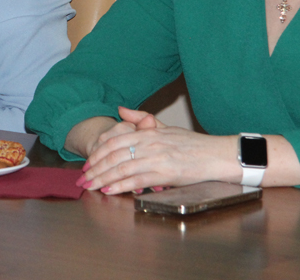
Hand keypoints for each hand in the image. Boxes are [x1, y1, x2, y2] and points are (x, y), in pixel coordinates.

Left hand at [78, 107, 235, 194]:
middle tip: (83, 177)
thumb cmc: (193, 144)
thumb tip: (120, 109)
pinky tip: (109, 190)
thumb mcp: (165, 127)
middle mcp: (149, 143)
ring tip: (90, 185)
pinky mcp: (164, 173)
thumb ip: (141, 118)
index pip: (115, 140)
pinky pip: (137, 180)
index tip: (88, 162)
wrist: (216, 154)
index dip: (98, 152)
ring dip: (103, 178)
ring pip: (121, 168)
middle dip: (95, 167)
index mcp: (148, 132)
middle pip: (113, 155)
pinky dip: (120, 185)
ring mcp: (156, 158)